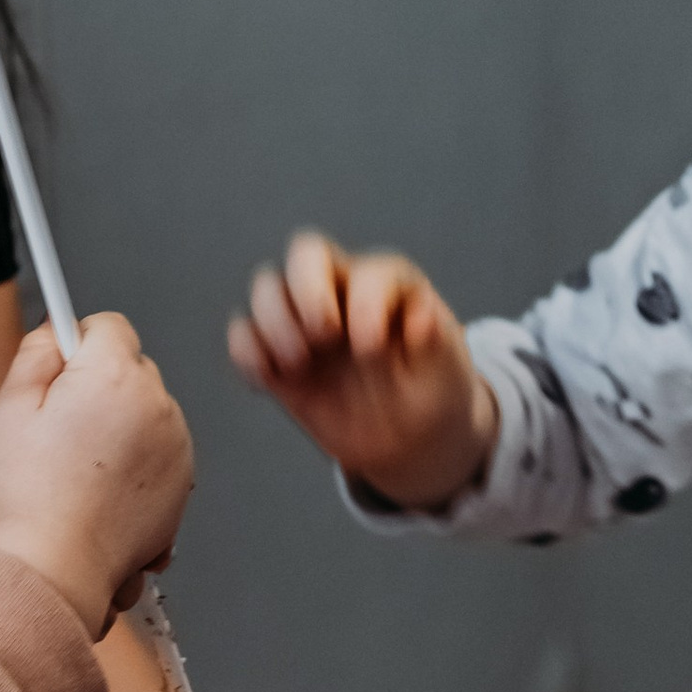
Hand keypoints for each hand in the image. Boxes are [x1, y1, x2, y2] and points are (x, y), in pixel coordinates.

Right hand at [0, 316, 193, 631]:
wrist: (59, 562)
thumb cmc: (31, 492)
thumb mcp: (9, 405)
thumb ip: (37, 351)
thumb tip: (56, 330)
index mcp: (112, 376)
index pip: (109, 325)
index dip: (79, 343)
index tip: (62, 367)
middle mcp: (155, 403)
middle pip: (131, 366)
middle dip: (100, 383)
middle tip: (62, 424)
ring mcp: (176, 443)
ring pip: (147, 408)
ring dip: (122, 420)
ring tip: (82, 462)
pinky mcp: (184, 478)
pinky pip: (161, 447)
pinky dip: (139, 457)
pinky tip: (103, 484)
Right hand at [228, 230, 496, 510]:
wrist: (411, 437)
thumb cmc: (433, 391)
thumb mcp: (447, 371)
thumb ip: (435, 342)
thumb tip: (423, 316)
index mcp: (387, 285)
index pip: (367, 272)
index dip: (364, 305)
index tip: (371, 349)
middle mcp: (341, 291)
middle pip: (305, 253)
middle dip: (307, 290)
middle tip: (324, 336)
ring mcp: (305, 321)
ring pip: (268, 288)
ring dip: (274, 322)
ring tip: (298, 364)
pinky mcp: (279, 357)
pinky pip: (245, 337)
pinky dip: (248, 354)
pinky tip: (268, 383)